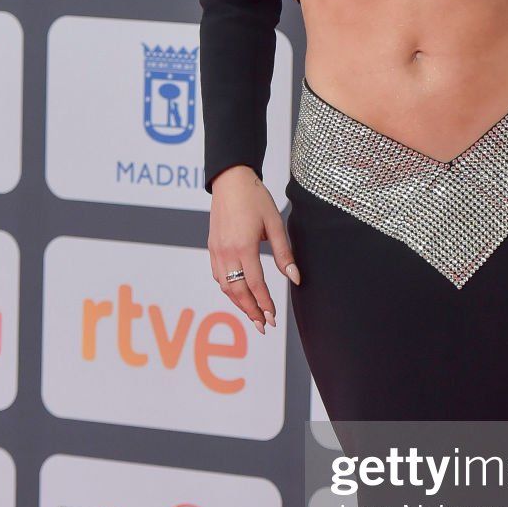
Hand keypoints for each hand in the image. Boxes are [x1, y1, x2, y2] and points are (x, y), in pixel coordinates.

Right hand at [207, 166, 299, 336]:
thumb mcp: (275, 223)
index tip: (273, 318)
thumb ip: (284, 253)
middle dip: (251, 311)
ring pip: (225, 286)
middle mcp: (226, 252)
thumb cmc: (255, 199)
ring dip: (239, 303)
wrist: (230, 181)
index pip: (255, 284)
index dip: (265, 304)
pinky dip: (228, 289)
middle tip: (264, 325)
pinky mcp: (212, 247)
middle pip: (237, 291)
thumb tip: (295, 278)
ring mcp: (216, 251)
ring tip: (253, 315)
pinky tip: (238, 294)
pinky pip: (218, 275)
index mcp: (244, 246)